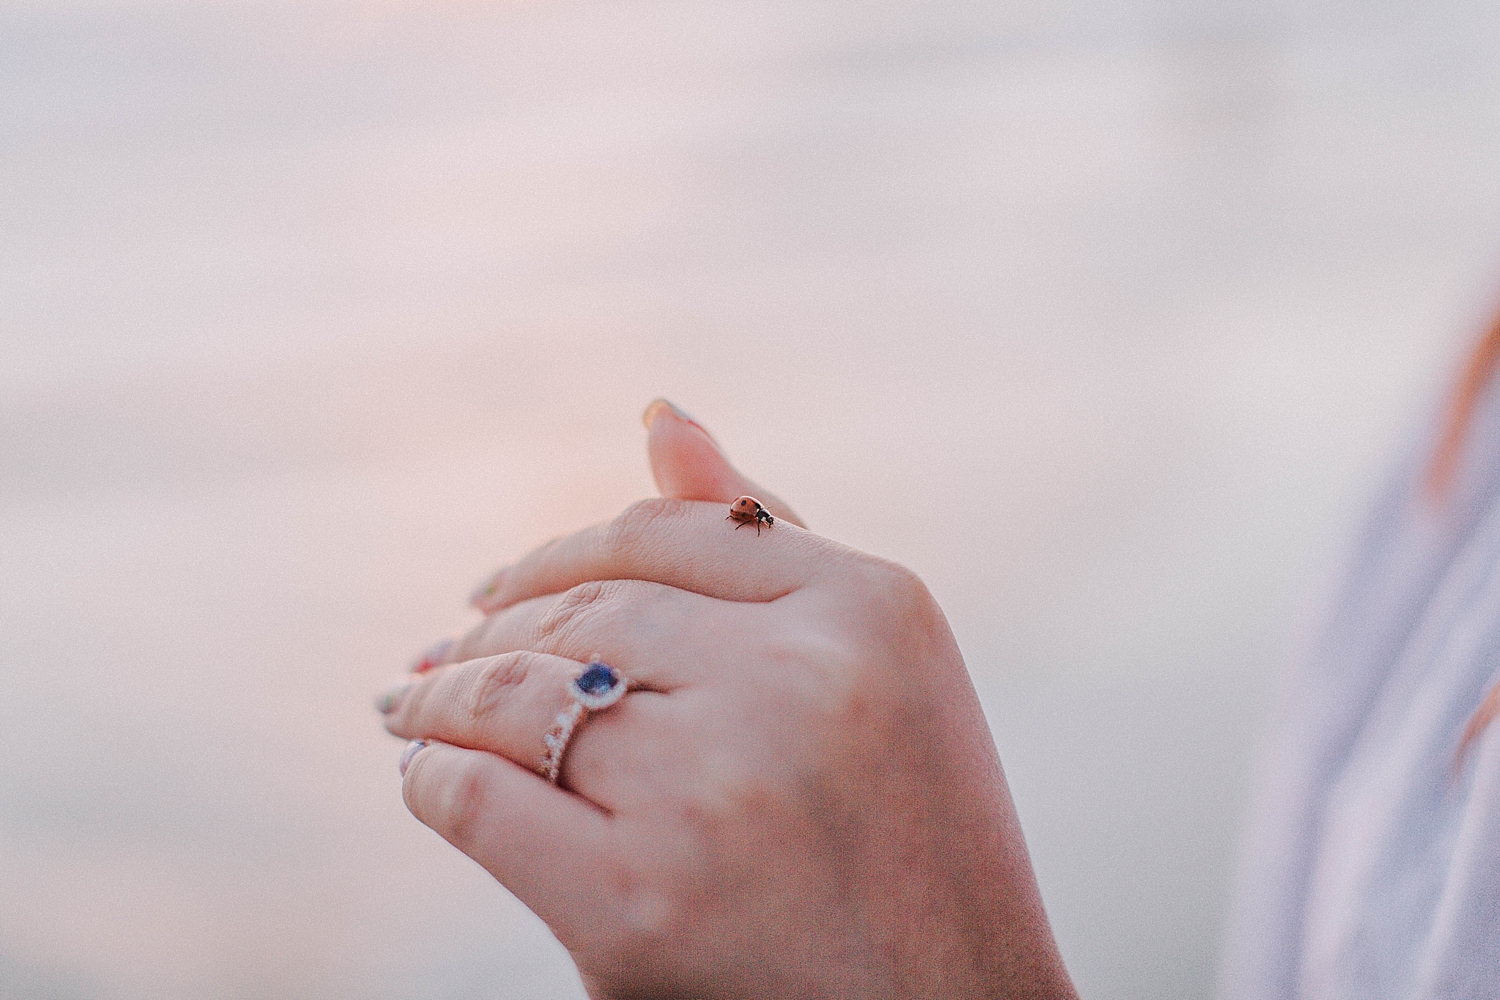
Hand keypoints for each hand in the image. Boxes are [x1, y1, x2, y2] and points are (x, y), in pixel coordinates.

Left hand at [380, 402, 1075, 998]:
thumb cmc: (913, 843)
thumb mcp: (878, 670)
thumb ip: (766, 542)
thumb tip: (660, 412)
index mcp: (872, 605)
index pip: (664, 532)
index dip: (559, 551)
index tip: (494, 586)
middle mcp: (800, 678)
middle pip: (584, 611)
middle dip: (489, 629)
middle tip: (434, 655)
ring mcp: (714, 788)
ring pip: (516, 693)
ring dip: (438, 694)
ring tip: (405, 705)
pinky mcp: (636, 905)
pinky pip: (477, 798)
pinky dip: (430, 779)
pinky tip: (424, 777)